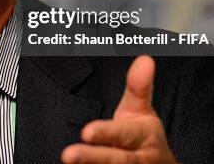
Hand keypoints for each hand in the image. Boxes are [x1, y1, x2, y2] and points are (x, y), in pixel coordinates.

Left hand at [61, 55, 177, 162]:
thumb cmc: (145, 137)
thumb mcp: (141, 111)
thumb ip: (138, 86)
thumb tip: (145, 59)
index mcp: (143, 137)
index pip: (124, 134)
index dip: (106, 133)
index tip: (87, 132)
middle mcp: (137, 159)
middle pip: (114, 160)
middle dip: (92, 158)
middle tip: (68, 154)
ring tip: (68, 159)